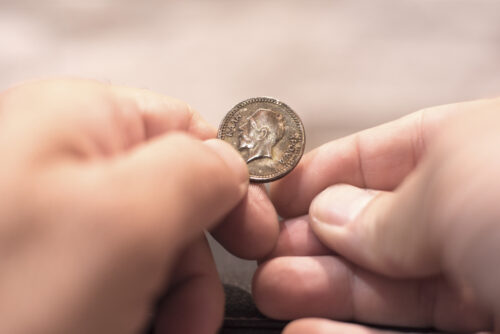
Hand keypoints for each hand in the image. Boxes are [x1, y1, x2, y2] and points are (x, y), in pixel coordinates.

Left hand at [0, 79, 278, 333]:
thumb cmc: (2, 304)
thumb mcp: (124, 220)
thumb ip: (196, 170)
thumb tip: (232, 166)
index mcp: (77, 123)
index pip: (188, 130)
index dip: (230, 181)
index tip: (254, 237)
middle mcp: (59, 164)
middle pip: (172, 197)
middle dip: (195, 261)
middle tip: (191, 316)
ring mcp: (49, 219)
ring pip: (148, 249)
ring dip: (170, 297)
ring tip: (160, 333)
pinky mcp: (43, 266)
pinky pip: (116, 279)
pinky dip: (137, 310)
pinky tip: (129, 329)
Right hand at [253, 98, 499, 332]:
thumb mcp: (459, 181)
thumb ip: (387, 208)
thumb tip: (331, 215)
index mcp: (478, 159)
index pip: (385, 156)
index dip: (326, 172)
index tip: (276, 191)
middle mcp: (475, 221)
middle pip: (374, 228)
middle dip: (311, 237)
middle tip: (265, 248)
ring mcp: (478, 286)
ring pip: (381, 288)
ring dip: (318, 288)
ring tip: (272, 288)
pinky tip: (305, 330)